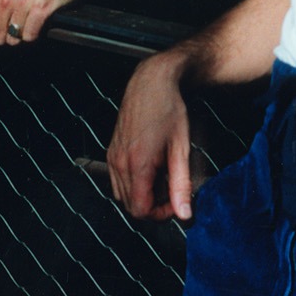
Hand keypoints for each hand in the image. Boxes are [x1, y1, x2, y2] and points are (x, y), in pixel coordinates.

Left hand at [0, 0, 90, 46]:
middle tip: (15, 27)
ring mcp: (24, 2)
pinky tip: (35, 24)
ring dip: (21, 35)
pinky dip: (32, 34)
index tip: (1, 27)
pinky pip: (30, 35)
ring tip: (26, 24)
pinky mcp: (41, 8)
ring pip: (15, 37)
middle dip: (7, 36)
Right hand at [107, 50, 193, 220]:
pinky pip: (118, 179)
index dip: (160, 214)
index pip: (140, 210)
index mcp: (138, 162)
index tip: (176, 204)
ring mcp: (113, 156)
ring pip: (122, 195)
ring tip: (162, 178)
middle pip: (130, 205)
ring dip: (142, 195)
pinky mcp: (112, 150)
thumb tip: (184, 213)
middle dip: (153, 206)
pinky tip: (151, 168)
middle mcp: (120, 161)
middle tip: (172, 192)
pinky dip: (134, 183)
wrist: (152, 82)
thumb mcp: (181, 148)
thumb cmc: (169, 108)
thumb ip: (181, 184)